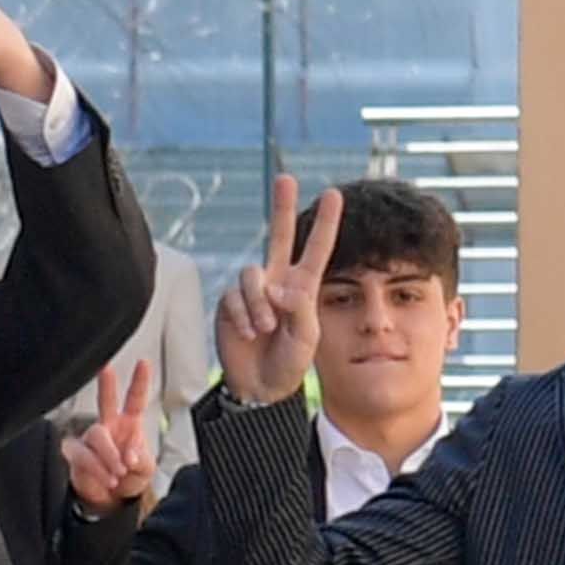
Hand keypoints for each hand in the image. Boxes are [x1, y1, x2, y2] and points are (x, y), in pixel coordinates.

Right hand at [62, 361, 159, 516]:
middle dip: (106, 385)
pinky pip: (83, 455)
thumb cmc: (129, 477)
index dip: (139, 382)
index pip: (135, 399)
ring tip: (118, 473)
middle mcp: (108, 426)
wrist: (111, 499)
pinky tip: (108, 478)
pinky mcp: (75, 453)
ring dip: (109, 456)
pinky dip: (98, 469)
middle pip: (105, 402)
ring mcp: (90, 439)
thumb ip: (141, 459)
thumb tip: (130, 455)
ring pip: (96, 435)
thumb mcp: (145, 470)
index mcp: (129, 424)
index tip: (143, 363)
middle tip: (106, 369)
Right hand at [215, 174, 338, 404]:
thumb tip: (276, 285)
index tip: (334, 194)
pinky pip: (234, 296)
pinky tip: (248, 333)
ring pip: (252, 275)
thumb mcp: (307, 335)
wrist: (260, 385)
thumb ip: (299, 306)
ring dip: (259, 304)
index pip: (316, 248)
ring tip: (266, 329)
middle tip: (286, 179)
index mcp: (302, 286)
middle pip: (278, 235)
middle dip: (282, 206)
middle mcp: (277, 281)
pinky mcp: (230, 302)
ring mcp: (253, 291)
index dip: (325, 223)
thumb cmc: (290, 362)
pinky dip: (242, 315)